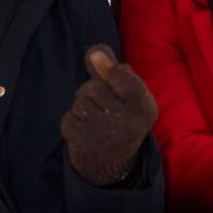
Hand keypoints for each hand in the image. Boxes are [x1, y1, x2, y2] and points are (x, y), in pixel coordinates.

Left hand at [60, 45, 157, 185]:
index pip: (121, 74)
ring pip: (79, 102)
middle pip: (93, 87)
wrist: (113, 161)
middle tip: (104, 107)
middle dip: (93, 93)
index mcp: (144, 106)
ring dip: (82, 107)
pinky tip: (86, 131)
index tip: (114, 80)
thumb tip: (95, 51)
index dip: (111, 73)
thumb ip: (112, 70)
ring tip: (95, 120)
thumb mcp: (127, 94)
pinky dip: (73, 122)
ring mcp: (104, 133)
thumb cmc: (121, 117)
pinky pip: (69, 118)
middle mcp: (127, 121)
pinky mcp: (84, 143)